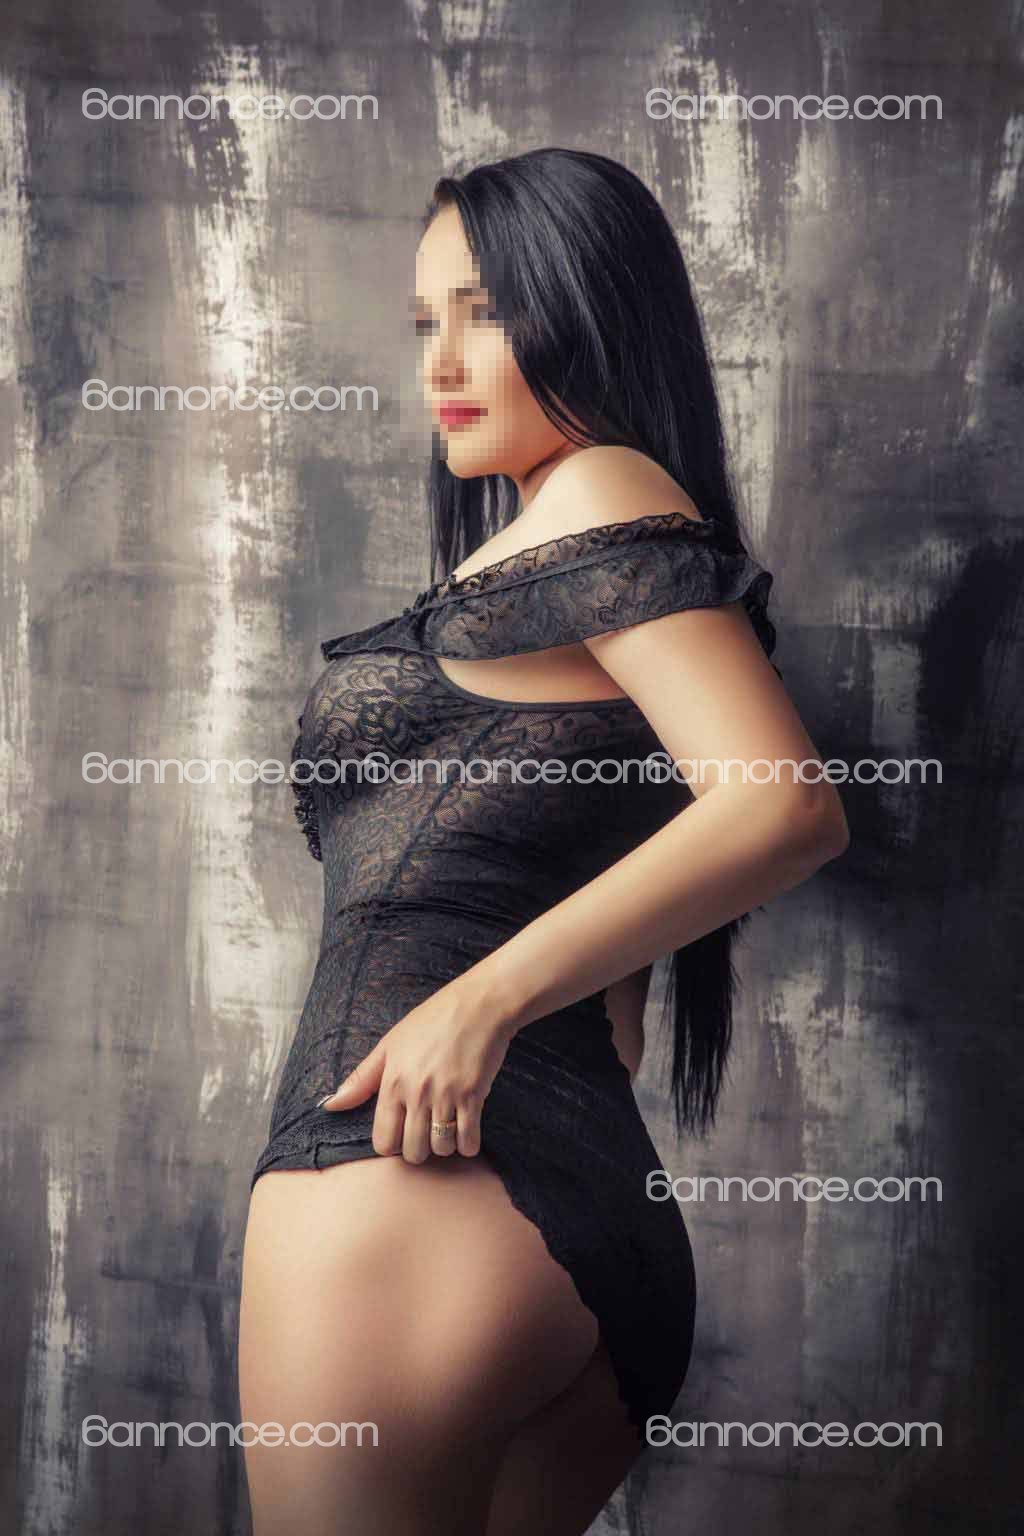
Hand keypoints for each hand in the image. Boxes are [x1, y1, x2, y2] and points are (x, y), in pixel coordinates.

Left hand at [317, 976, 515, 1162]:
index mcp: (392, 1081)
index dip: (392, 1144)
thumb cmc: (432, 1021)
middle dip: (418, 1149)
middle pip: (412, 1151)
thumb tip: (329, 1106)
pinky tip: (466, 1130)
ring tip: (446, 1128)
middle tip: (425, 1132)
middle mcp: (416, 1092)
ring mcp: (446, 1095)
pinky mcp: (473, 1096)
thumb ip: (361, 1080)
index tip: (402, 1132)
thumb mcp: (390, 1044)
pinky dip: (468, 1144)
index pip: (383, 1141)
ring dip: (445, 1146)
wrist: (478, 1005)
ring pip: (441, 1149)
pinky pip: (469, 1141)